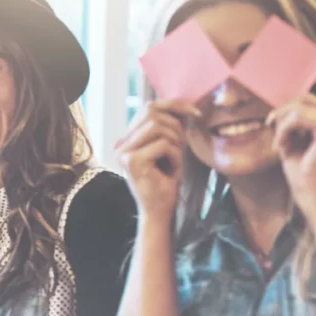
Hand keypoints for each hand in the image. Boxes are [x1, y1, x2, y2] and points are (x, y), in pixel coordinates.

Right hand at [115, 100, 200, 221]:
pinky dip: (175, 156)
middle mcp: (121, 143)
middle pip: (151, 112)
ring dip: (175, 142)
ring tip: (175, 159)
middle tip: (183, 144)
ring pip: (157, 126)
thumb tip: (182, 104)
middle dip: (175, 125)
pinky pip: (163, 144)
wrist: (159, 211)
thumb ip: (167, 128)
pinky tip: (172, 170)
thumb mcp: (168, 148)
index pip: (148, 108)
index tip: (195, 112)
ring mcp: (124, 152)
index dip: (174, 104)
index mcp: (127, 139)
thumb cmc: (166, 181)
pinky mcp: (132, 161)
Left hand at [269, 94, 315, 227]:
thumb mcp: (296, 145)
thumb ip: (293, 126)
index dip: (286, 107)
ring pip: (301, 106)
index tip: (271, 123)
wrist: (314, 200)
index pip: (309, 101)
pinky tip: (280, 147)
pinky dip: (283, 130)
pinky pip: (299, 118)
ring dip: (283, 123)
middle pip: (306, 99)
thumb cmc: (305, 177)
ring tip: (280, 144)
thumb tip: (282, 109)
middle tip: (270, 126)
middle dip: (282, 111)